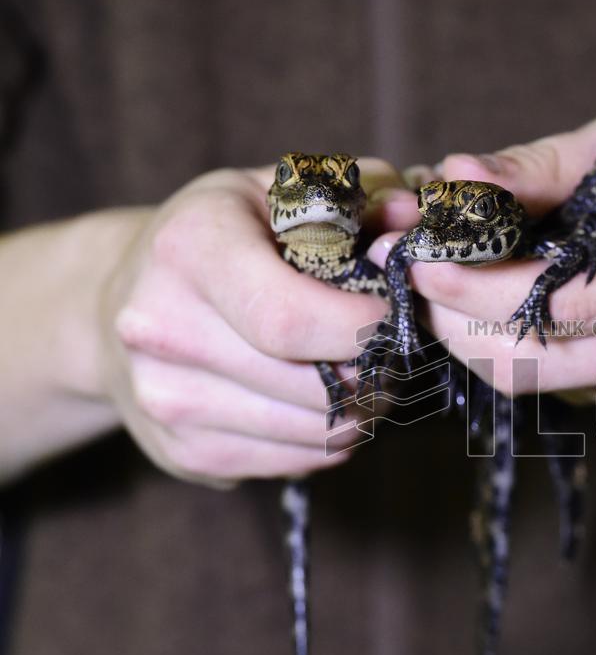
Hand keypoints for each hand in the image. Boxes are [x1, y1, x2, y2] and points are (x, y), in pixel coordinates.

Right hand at [98, 160, 403, 485]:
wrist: (123, 295)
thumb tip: (413, 217)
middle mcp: (161, 326)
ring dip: (360, 413)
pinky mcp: (182, 452)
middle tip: (394, 356)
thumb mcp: (285, 191)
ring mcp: (164, 397)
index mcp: (190, 248)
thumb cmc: (228, 236)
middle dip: (375, 376)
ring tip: (366, 378)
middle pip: (308, 386)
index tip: (392, 318)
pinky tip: (325, 405)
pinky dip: (328, 441)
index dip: (361, 329)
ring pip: (310, 434)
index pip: (290, 319)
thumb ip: (360, 196)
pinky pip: (292, 463)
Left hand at [370, 115, 595, 411]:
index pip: (554, 303)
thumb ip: (537, 170)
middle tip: (414, 265)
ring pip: (526, 380)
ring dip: (468, 332)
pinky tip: (503, 301)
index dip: (471, 286)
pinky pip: (546, 383)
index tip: (417, 252)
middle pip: (526, 360)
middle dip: (451, 316)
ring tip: (448, 276)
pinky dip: (505, 344)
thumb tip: (453, 179)